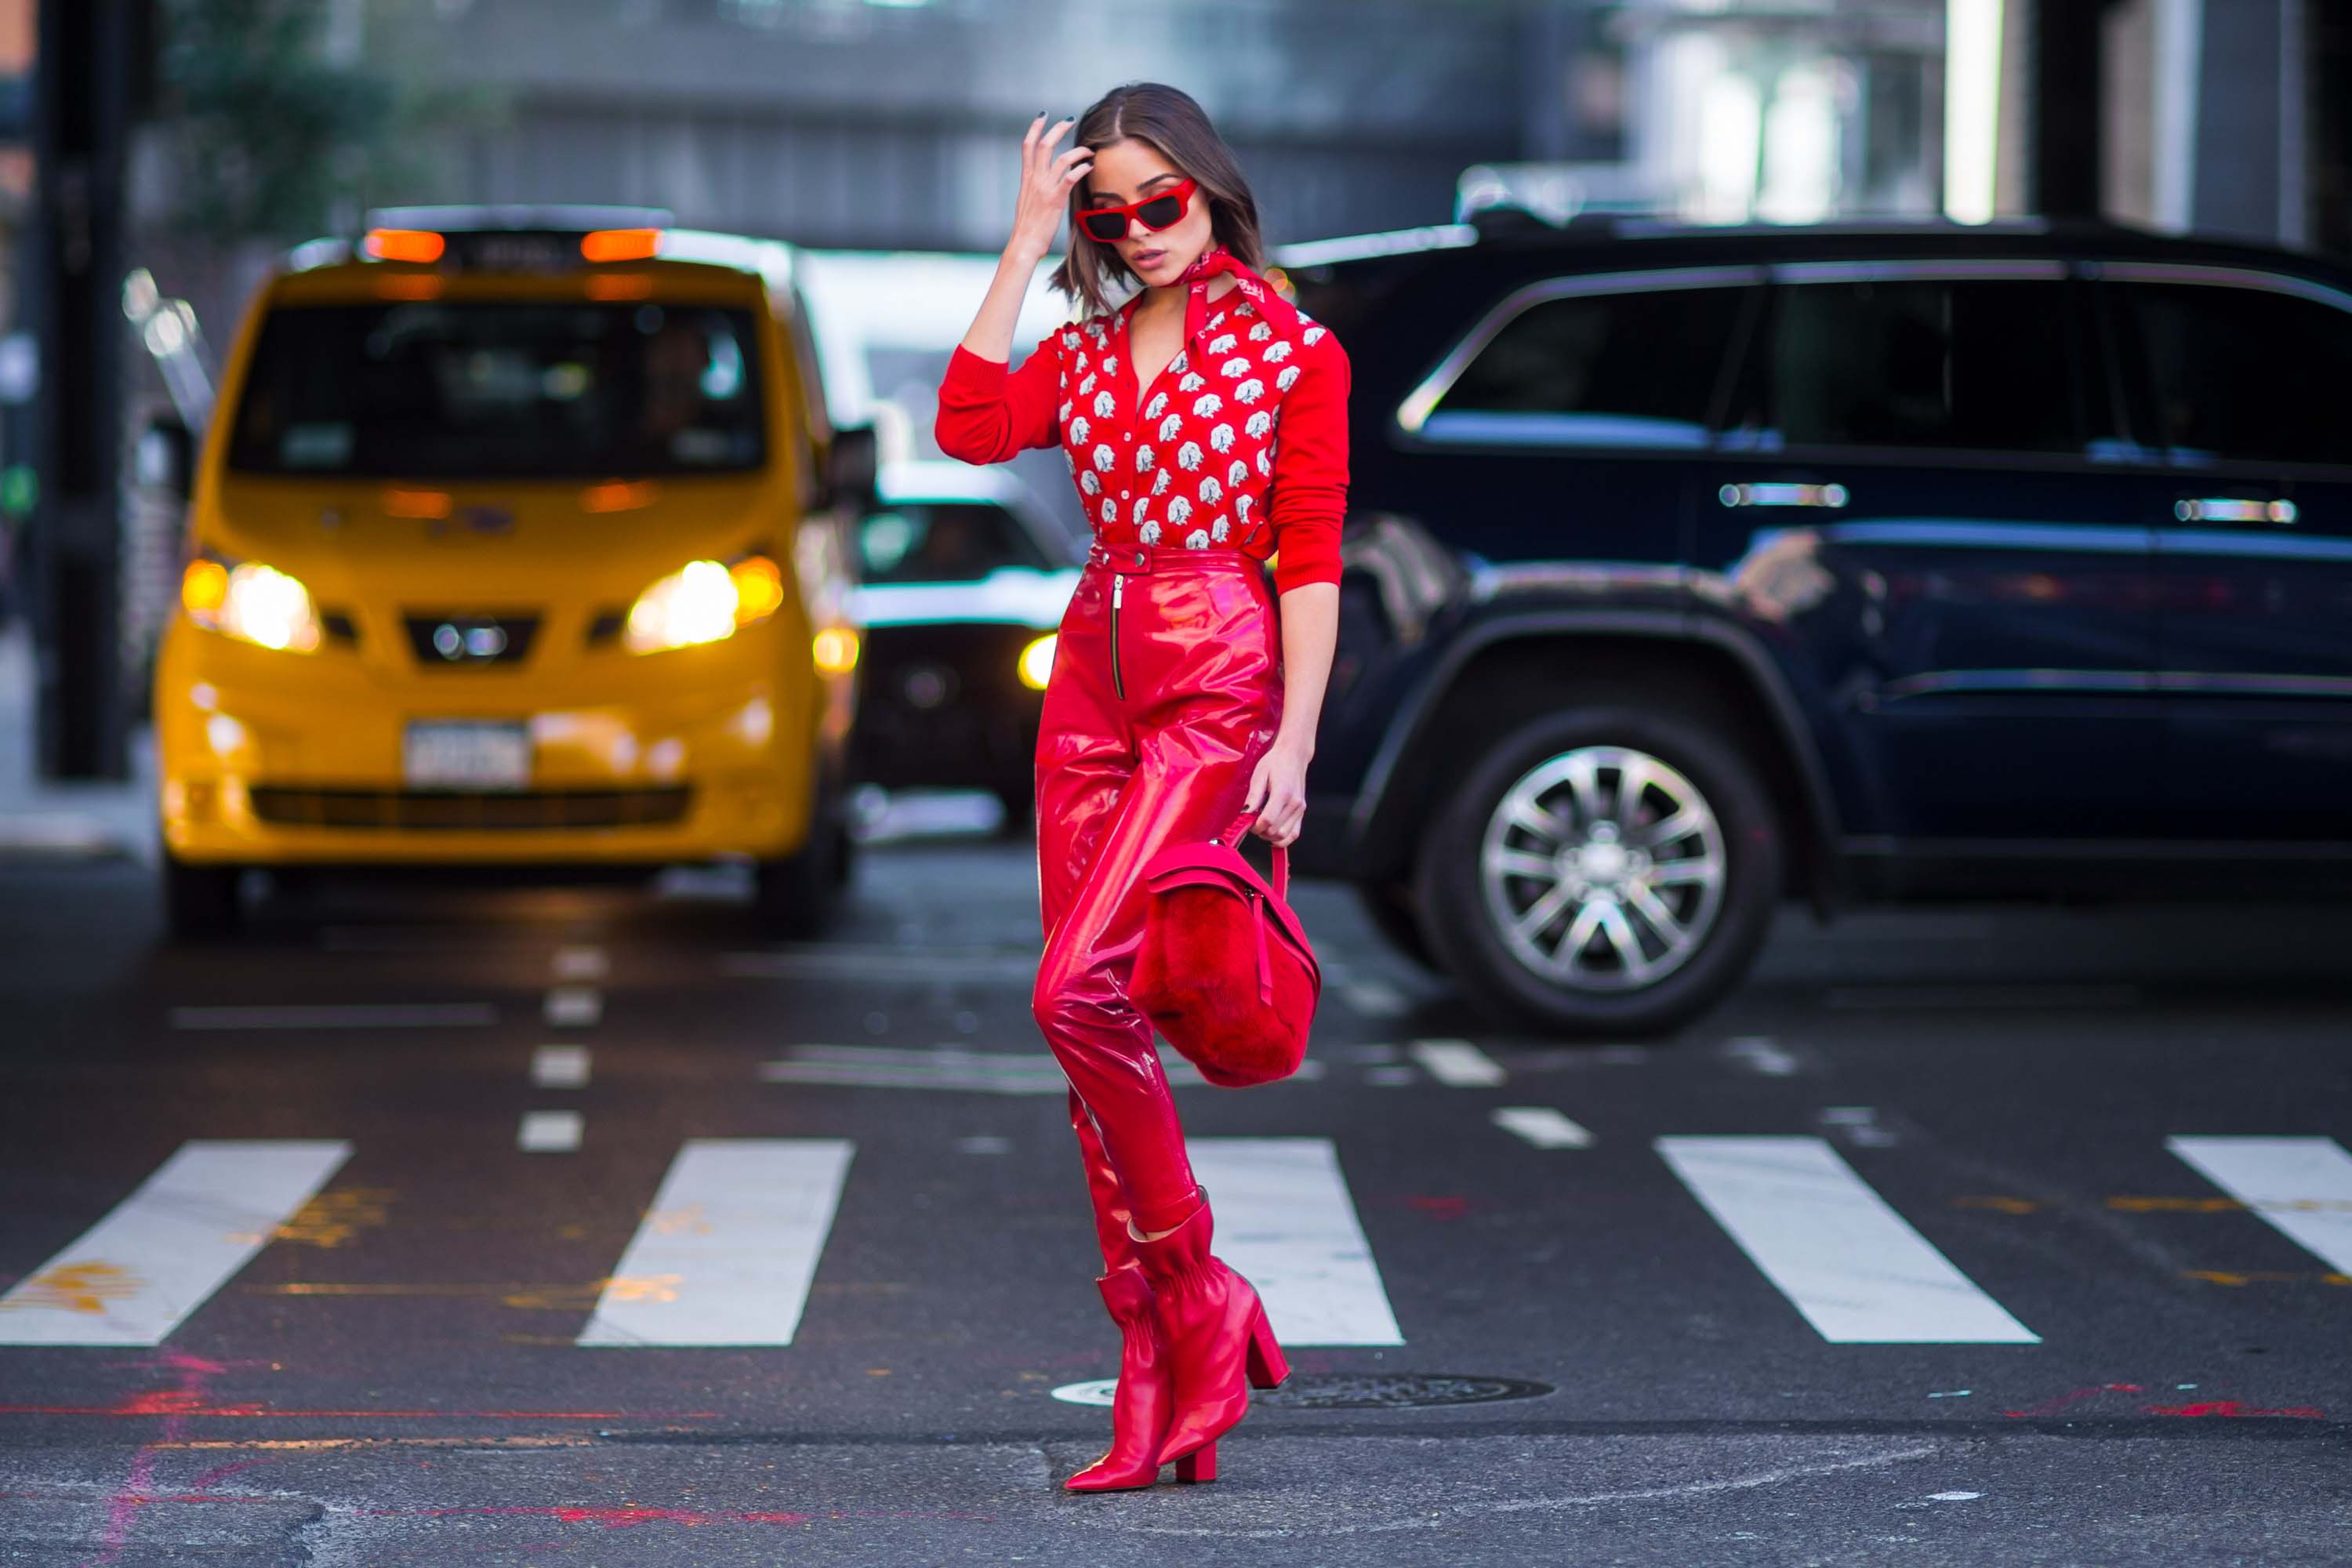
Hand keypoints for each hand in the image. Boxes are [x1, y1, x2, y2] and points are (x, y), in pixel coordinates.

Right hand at [1011, 113, 1089, 261]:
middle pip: (1045, 145)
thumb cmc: (1027, 228)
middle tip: (1071, 120)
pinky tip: (1089, 167)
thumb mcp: (1026, 202)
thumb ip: (1033, 188)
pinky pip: (1070, 178)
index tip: (1043, 115)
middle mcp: (1035, 180)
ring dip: (1078, 151)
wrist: (1024, 245)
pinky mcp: (1055, 200)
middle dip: (1058, 128)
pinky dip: (1081, 168)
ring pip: (1062, 159)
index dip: (1035, 128)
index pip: (1028, 146)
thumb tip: (1039, 182)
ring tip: (1089, 150)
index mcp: (1027, 178)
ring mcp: (1044, 189)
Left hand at [1241, 738, 1310, 847]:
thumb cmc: (1275, 762)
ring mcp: (1300, 809)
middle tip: (1252, 822)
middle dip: (1260, 832)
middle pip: (1275, 831)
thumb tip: (1245, 814)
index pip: (1267, 821)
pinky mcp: (1302, 812)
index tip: (1248, 821)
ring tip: (1262, 826)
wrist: (1293, 756)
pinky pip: (1294, 834)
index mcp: (1283, 793)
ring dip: (1270, 836)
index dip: (1254, 826)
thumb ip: (1253, 797)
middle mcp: (1294, 803)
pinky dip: (1283, 839)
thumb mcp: (1259, 775)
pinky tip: (1273, 834)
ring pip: (1284, 836)